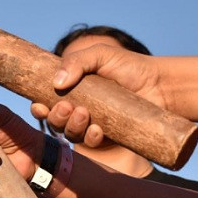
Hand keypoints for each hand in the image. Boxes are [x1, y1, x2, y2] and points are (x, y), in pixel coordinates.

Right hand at [30, 44, 163, 145]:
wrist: (160, 83)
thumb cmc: (128, 66)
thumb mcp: (100, 54)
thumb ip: (76, 61)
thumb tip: (57, 83)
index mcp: (70, 91)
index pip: (45, 103)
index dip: (38, 108)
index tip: (39, 106)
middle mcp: (77, 109)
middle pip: (54, 120)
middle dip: (55, 117)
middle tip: (66, 107)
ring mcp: (91, 124)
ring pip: (70, 133)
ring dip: (71, 126)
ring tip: (83, 114)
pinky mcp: (107, 137)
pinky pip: (91, 143)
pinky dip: (90, 138)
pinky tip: (97, 130)